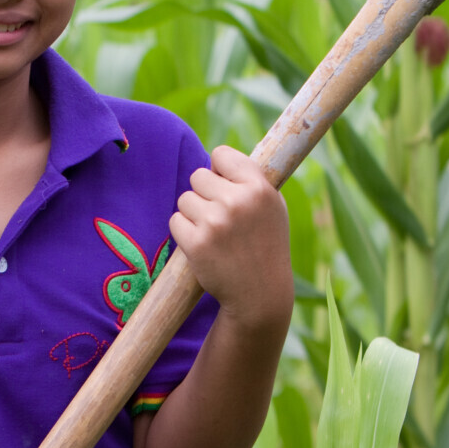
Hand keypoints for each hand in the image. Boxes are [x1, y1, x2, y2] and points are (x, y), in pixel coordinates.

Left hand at [170, 145, 292, 332]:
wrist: (260, 293)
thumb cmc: (266, 245)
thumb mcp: (272, 206)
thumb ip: (250, 179)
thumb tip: (218, 157)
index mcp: (259, 188)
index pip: (220, 154)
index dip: (218, 170)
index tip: (225, 185)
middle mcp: (238, 201)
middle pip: (197, 175)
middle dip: (204, 194)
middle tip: (221, 217)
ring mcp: (215, 222)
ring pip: (185, 198)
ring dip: (193, 214)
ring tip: (215, 233)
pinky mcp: (196, 243)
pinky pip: (175, 220)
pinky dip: (184, 232)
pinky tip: (204, 245)